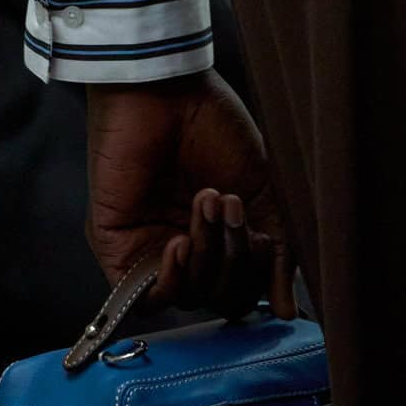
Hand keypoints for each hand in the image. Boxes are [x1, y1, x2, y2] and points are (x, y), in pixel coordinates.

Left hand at [85, 70, 294, 319]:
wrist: (164, 95)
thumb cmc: (212, 127)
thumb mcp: (261, 189)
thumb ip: (277, 250)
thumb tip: (285, 310)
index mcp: (221, 234)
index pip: (243, 285)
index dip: (257, 272)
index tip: (264, 237)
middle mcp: (190, 247)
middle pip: (218, 295)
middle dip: (233, 257)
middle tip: (229, 207)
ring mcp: (154, 252)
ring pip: (189, 296)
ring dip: (206, 255)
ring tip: (206, 201)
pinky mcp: (120, 252)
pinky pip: (148, 298)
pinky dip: (172, 279)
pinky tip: (179, 242)